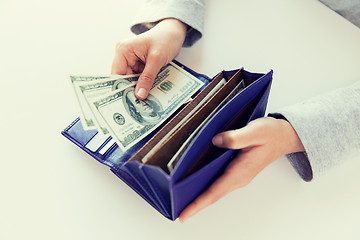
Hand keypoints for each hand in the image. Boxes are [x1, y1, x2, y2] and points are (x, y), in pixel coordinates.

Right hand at [111, 18, 186, 99]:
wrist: (174, 33)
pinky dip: (145, 86)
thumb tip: (140, 94)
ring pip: (133, 81)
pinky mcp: (140, 66)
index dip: (121, 88)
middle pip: (124, 79)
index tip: (126, 101)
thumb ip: (148, 77)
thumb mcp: (156, 59)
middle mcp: (125, 56)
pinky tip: (150, 94)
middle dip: (132, 90)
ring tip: (145, 102)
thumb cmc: (165, 39)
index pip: (117, 73)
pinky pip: (140, 80)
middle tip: (138, 105)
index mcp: (123, 50)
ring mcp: (132, 62)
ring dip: (140, 89)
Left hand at [179, 117, 304, 222]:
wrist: (284, 137)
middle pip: (213, 195)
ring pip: (215, 190)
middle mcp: (238, 177)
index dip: (198, 204)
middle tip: (176, 210)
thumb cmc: (271, 134)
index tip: (184, 215)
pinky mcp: (236, 171)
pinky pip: (218, 183)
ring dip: (199, 197)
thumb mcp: (255, 131)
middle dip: (195, 204)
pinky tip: (196, 183)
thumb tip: (216, 141)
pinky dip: (206, 188)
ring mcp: (237, 176)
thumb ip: (236, 137)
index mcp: (240, 171)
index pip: (215, 191)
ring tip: (181, 200)